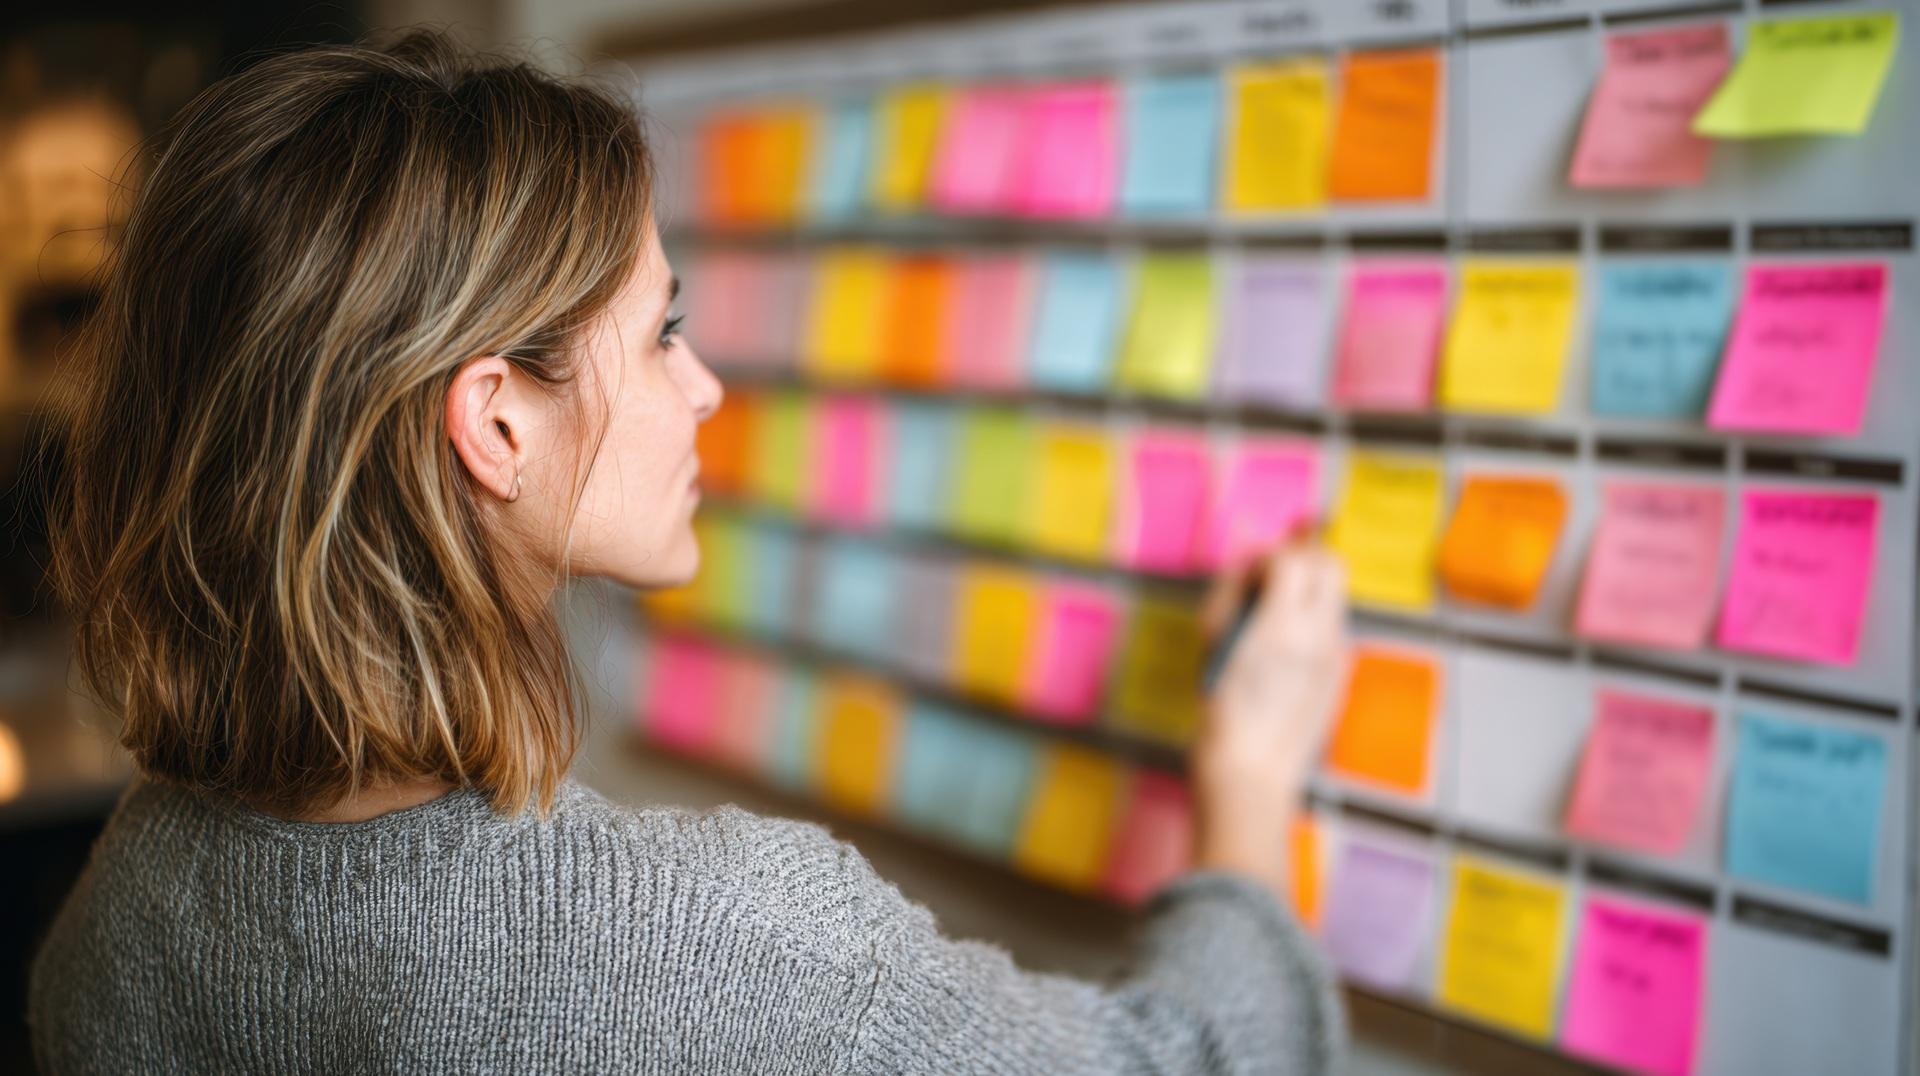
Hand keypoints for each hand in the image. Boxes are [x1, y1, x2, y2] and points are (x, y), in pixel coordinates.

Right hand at [1190, 538, 1348, 898]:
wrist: (1249, 776)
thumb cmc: (1224, 718)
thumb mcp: (1219, 647)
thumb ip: (1235, 596)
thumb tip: (1252, 561)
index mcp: (1285, 630)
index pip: (1291, 558)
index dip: (1263, 557)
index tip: (1244, 574)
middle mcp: (1321, 637)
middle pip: (1330, 564)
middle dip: (1300, 558)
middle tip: (1267, 577)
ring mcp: (1335, 657)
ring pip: (1332, 594)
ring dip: (1304, 589)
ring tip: (1269, 614)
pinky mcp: (1338, 675)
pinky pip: (1331, 626)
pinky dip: (1310, 620)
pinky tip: (1280, 646)